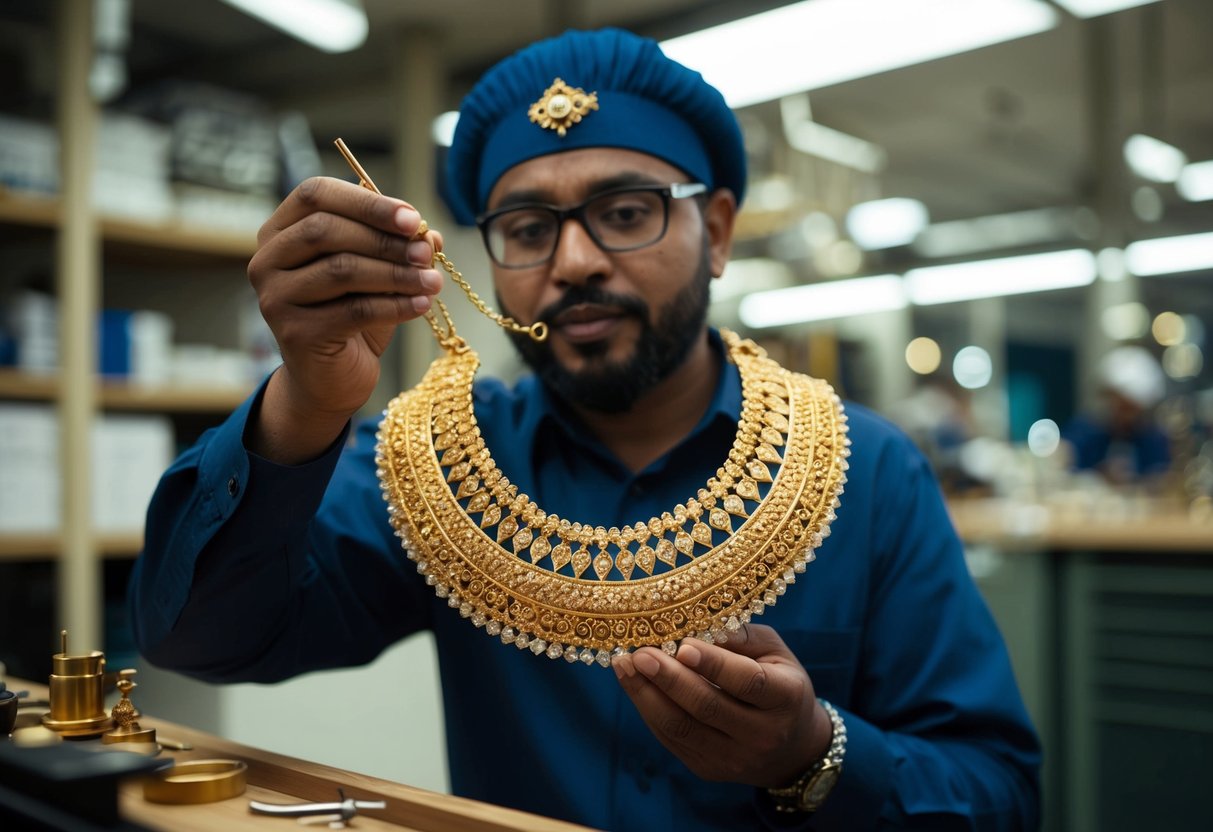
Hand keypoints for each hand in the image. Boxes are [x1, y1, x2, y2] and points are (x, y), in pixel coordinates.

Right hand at [247, 176, 444, 461]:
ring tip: (433, 282)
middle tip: (427, 252)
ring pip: (341, 270)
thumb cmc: (351, 315)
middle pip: (325, 230)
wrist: (331, 379)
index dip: (367, 202)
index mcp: (280, 230)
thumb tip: (432, 235)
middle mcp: (267, 260)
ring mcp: (275, 297)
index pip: (316, 195)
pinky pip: (353, 310)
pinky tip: (421, 305)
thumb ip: (396, 246)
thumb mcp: (375, 272)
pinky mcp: (295, 333)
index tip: (413, 219)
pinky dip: (394, 306)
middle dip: (384, 239)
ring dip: (396, 273)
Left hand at [613, 623, 832, 787]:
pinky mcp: (709, 770)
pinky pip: (672, 739)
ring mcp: (734, 758)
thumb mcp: (774, 652)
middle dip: (668, 678)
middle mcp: (762, 735)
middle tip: (640, 653)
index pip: (747, 681)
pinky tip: (635, 685)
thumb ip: (739, 637)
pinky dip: (649, 710)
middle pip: (707, 707)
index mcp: (786, 698)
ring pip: (682, 728)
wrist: (792, 749)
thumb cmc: (780, 683)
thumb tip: (695, 624)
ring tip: (624, 666)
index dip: (713, 664)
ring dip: (647, 695)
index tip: (682, 645)